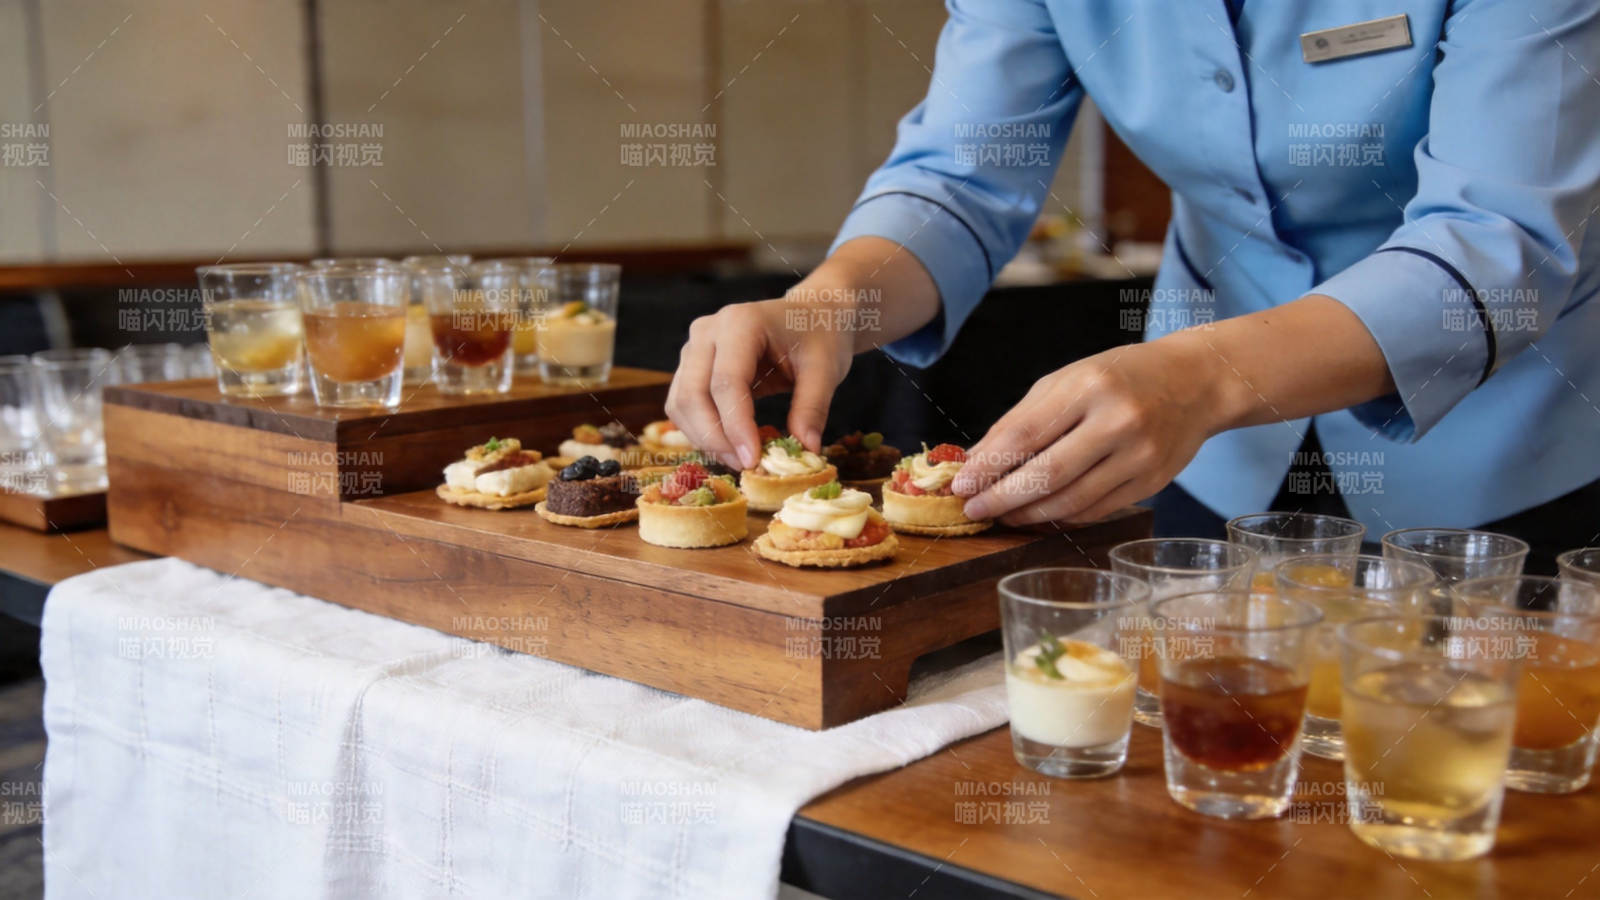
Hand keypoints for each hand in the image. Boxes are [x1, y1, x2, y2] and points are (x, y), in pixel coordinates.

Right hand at [665, 298, 854, 469]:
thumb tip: (806, 449)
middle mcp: (707, 331)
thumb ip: (813, 407)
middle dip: (715, 438)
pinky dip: (700, 430)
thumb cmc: (818, 336)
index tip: (753, 460)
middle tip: (745, 466)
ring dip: (704, 438)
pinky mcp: (690, 366)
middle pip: (692, 394)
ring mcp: (693, 348)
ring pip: (680, 403)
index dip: (736, 426)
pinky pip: (682, 405)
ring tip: (739, 459)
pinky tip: (729, 445)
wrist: (809, 315)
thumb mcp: (826, 368)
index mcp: (740, 322)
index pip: (726, 382)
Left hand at [951, 334, 1232, 525]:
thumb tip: (977, 461)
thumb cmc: (1120, 376)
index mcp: (1088, 386)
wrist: (1196, 381)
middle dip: (1002, 498)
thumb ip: (1021, 419)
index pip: (1026, 435)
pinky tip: (1040, 515)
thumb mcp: (1067, 380)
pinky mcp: (1152, 482)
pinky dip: (1062, 516)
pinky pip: (1096, 510)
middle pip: (1047, 474)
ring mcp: (1139, 455)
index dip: (988, 466)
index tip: (960, 485)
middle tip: (974, 509)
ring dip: (1029, 514)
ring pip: (1071, 501)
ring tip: (1002, 515)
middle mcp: (1117, 421)